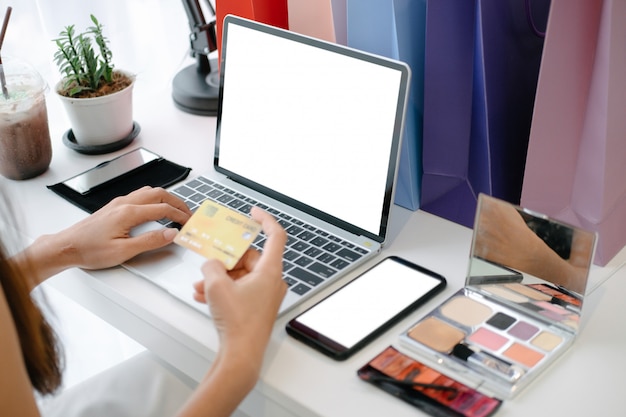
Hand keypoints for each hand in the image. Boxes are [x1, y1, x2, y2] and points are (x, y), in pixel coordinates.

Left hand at [19, 186, 191, 283]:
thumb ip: (150, 241)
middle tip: (188, 214)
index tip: (190, 222)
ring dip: (166, 198)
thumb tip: (171, 234)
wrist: (67, 247)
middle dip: (177, 202)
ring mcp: (119, 203)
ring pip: (150, 192)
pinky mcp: (114, 206)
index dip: (180, 215)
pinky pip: (140, 195)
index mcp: (129, 213)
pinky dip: (155, 199)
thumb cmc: (90, 250)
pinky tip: (156, 208)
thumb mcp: (124, 251)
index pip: (163, 209)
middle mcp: (125, 203)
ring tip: (176, 210)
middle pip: (159, 194)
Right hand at [192, 207, 286, 372]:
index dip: (265, 220)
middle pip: (249, 258)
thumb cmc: (238, 324)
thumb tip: (211, 264)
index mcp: (270, 271)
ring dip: (219, 278)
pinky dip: (223, 290)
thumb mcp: (216, 286)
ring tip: (200, 286)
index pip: (275, 235)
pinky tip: (204, 296)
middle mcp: (272, 281)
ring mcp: (266, 295)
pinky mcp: (258, 307)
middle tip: (208, 263)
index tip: (253, 212)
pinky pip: (240, 290)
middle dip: (225, 261)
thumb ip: (211, 266)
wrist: (241, 356)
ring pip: (241, 276)